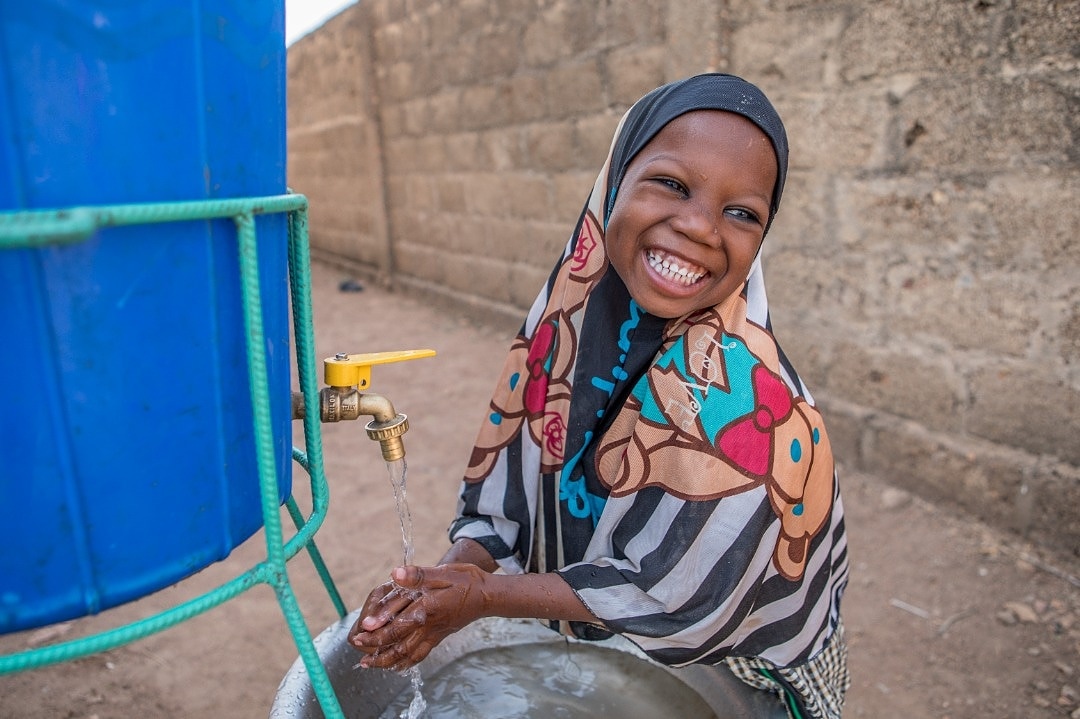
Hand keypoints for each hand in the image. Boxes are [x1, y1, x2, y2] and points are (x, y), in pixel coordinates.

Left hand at [347, 563, 488, 670]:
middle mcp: (430, 625)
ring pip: (408, 654)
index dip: (379, 629)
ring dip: (387, 660)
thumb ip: (418, 575)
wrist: (487, 596)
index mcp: (428, 608)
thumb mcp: (444, 572)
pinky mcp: (439, 638)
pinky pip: (420, 655)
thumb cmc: (466, 581)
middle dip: (376, 648)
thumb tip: (396, 574)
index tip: (361, 631)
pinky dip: (406, 663)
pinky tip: (396, 666)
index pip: (399, 623)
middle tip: (358, 649)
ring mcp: (434, 634)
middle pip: (399, 643)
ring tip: (369, 663)